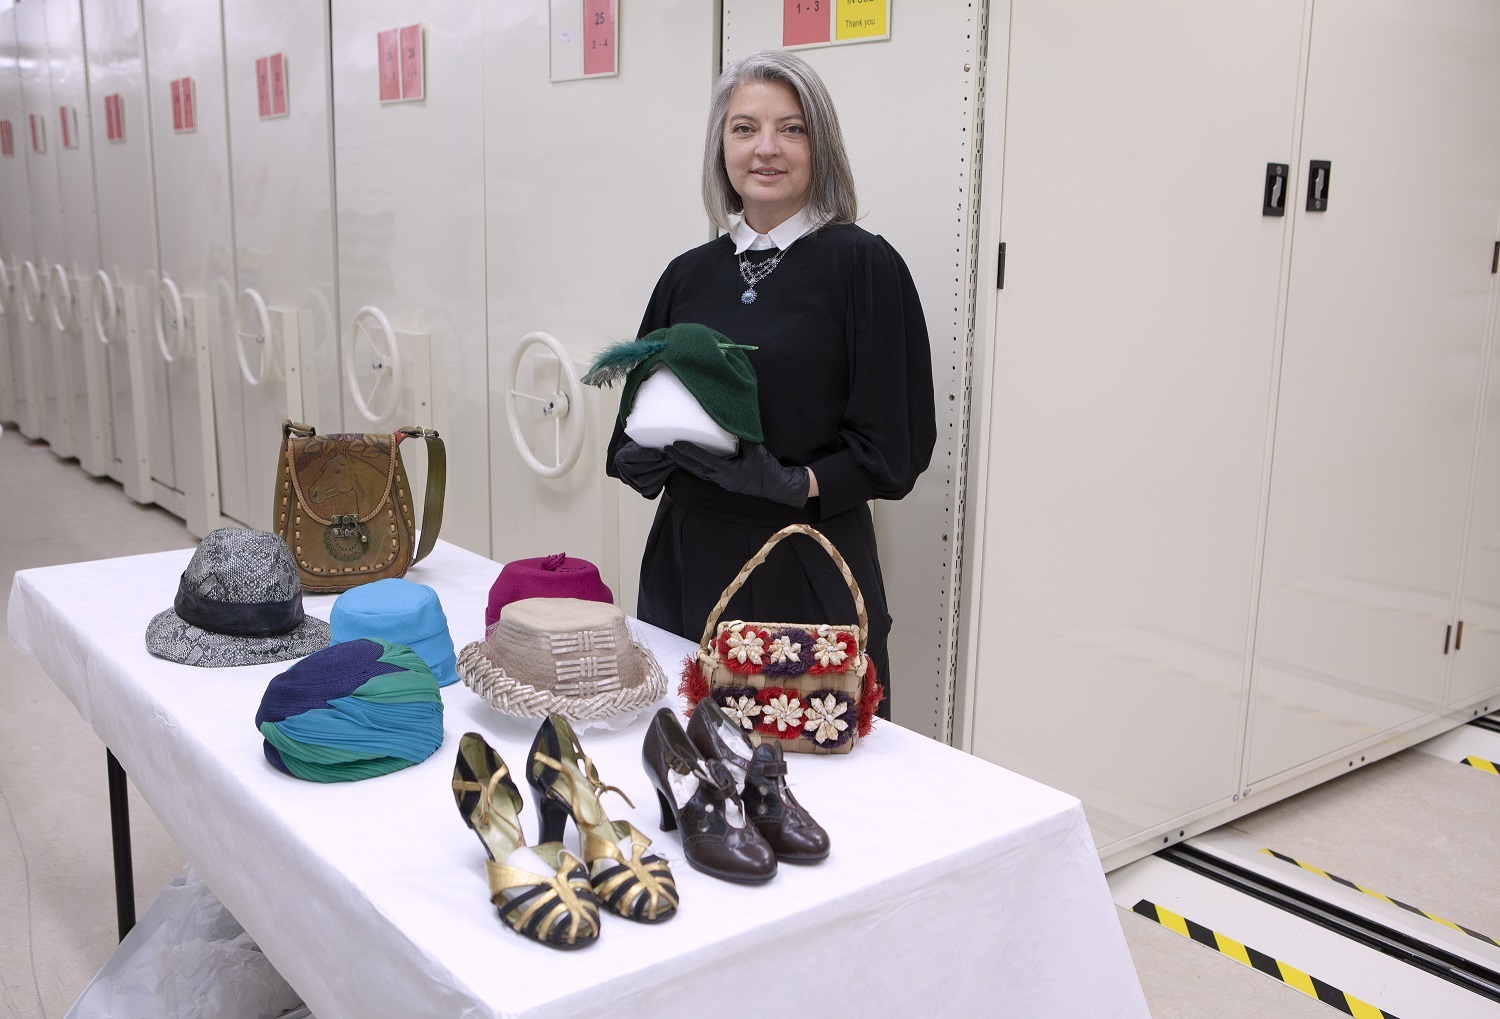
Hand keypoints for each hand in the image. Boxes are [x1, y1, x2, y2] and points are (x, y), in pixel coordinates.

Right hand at [613, 441, 674, 497]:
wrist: (641, 460)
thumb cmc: (643, 448)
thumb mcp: (642, 442)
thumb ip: (648, 443)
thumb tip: (662, 442)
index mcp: (621, 457)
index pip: (632, 456)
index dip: (646, 455)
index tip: (659, 453)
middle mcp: (623, 471)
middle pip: (640, 470)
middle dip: (657, 464)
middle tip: (670, 458)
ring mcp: (631, 482)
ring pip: (645, 481)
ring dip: (661, 472)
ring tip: (672, 464)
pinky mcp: (641, 490)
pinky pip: (651, 488)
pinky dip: (661, 480)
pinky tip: (668, 471)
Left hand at [665, 442, 809, 506]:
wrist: (778, 487)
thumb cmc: (767, 470)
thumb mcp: (756, 451)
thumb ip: (744, 438)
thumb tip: (733, 423)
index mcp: (728, 473)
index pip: (704, 461)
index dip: (690, 452)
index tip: (677, 444)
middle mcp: (722, 479)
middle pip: (696, 469)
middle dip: (680, 460)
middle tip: (666, 449)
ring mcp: (723, 482)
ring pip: (700, 472)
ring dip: (686, 464)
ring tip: (673, 454)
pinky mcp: (726, 481)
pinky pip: (707, 473)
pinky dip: (697, 466)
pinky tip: (690, 460)